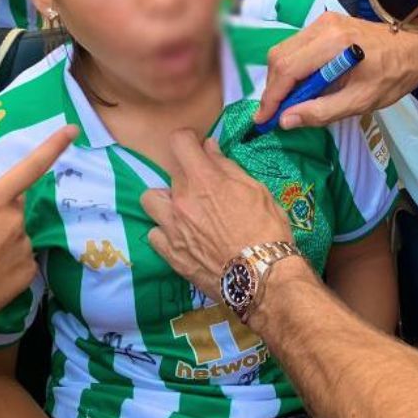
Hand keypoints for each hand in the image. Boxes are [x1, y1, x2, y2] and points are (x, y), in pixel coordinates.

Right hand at [0, 126, 77, 329]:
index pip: (30, 167)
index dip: (53, 146)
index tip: (72, 129)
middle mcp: (16, 220)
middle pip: (13, 205)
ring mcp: (25, 246)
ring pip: (16, 232)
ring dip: (1, 237)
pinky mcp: (29, 270)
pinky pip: (20, 256)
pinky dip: (6, 260)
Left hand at [141, 132, 292, 299]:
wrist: (262, 276)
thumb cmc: (267, 229)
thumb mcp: (256, 190)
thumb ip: (227, 167)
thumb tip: (209, 148)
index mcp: (204, 179)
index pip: (178, 141)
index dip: (188, 140)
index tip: (196, 147)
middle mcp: (181, 199)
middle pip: (169, 172)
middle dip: (186, 176)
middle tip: (204, 189)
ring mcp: (172, 227)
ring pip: (150, 200)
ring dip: (165, 201)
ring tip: (183, 211)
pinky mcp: (170, 253)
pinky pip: (154, 233)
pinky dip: (165, 232)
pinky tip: (182, 236)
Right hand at [255, 13, 417, 129]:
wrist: (415, 48)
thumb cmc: (393, 76)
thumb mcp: (361, 101)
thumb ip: (321, 111)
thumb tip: (286, 120)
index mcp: (333, 44)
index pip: (288, 69)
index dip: (271, 97)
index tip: (262, 119)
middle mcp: (323, 26)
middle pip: (279, 57)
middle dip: (272, 88)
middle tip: (273, 115)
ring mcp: (323, 21)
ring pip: (284, 50)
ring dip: (280, 79)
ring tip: (287, 103)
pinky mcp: (325, 23)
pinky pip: (296, 46)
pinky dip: (292, 67)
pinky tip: (301, 86)